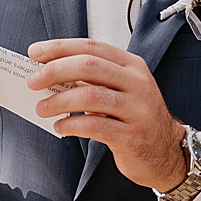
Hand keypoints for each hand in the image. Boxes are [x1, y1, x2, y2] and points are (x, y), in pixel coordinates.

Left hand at [28, 38, 185, 191]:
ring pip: (89, 95)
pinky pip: (95, 126)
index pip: (91, 47)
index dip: (60, 47)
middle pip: (88, 66)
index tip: (35, 52)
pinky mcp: (133, 136)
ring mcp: (138, 110)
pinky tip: (61, 127)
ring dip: (58, 101)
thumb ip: (91, 80)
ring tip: (42, 108)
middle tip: (33, 82)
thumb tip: (49, 74)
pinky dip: (71, 125)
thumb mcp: (119, 91)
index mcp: (131, 66)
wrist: (167, 153)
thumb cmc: (135, 118)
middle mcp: (137, 83)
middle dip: (54, 71)